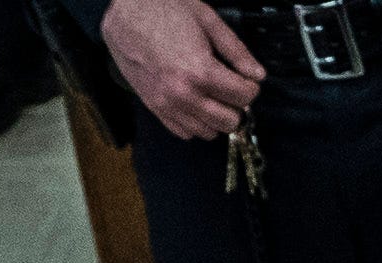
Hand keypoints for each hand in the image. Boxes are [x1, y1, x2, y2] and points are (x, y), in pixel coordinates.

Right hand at [105, 0, 263, 137]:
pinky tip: (196, 103)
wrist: (124, 12)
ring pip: (209, 132)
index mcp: (200, 72)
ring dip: (217, 117)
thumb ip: (236, 51)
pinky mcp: (155, 108)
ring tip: (213, 95)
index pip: (244, 97)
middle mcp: (184, 95)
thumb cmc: (163, 9)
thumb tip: (257, 74)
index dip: (250, 87)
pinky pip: (185, 133)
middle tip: (231, 88)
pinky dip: (196, 123)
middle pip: (230, 122)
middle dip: (236, 106)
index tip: (245, 79)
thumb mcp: (207, 20)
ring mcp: (167, 105)